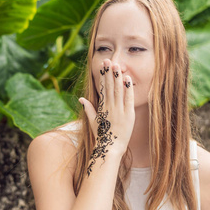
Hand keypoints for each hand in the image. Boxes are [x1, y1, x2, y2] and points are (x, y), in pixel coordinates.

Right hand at [80, 59, 134, 175]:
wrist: (111, 148)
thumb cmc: (102, 136)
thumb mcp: (93, 121)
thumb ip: (89, 109)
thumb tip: (81, 99)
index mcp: (102, 107)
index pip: (102, 88)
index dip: (102, 76)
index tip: (102, 66)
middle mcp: (110, 107)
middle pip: (109, 86)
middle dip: (109, 73)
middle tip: (108, 60)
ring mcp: (119, 110)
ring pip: (118, 90)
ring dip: (117, 77)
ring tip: (117, 65)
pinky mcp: (128, 115)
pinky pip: (128, 99)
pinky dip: (128, 89)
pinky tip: (127, 78)